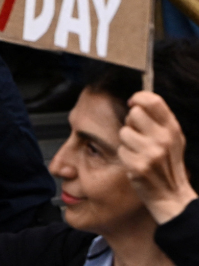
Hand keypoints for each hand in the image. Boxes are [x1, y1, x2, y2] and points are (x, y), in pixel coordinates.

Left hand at [119, 91, 198, 223]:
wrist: (172, 196)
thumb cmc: (167, 164)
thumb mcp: (171, 139)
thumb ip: (158, 119)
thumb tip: (136, 100)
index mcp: (173, 129)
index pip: (153, 101)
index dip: (139, 98)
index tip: (133, 103)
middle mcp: (164, 139)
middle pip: (134, 114)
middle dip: (132, 123)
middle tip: (139, 137)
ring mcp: (152, 153)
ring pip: (124, 132)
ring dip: (127, 142)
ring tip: (139, 153)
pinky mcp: (139, 165)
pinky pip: (121, 150)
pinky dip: (125, 157)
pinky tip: (136, 165)